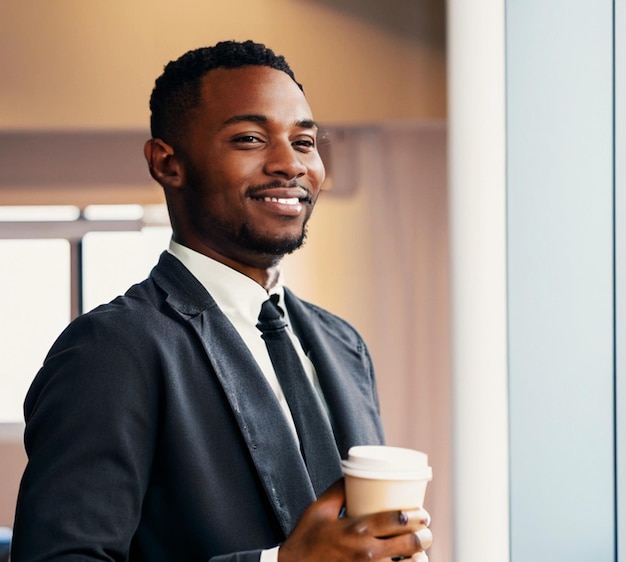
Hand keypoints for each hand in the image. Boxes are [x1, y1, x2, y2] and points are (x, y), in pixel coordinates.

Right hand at [278, 480, 431, 561]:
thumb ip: (337, 490)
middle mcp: (367, 552)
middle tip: (426, 532)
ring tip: (420, 552)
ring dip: (419, 558)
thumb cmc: (306, 539)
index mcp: (357, 528)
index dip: (417, 516)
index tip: (423, 514)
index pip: (397, 519)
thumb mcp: (318, 509)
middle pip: (410, 544)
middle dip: (425, 537)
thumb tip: (352, 474)